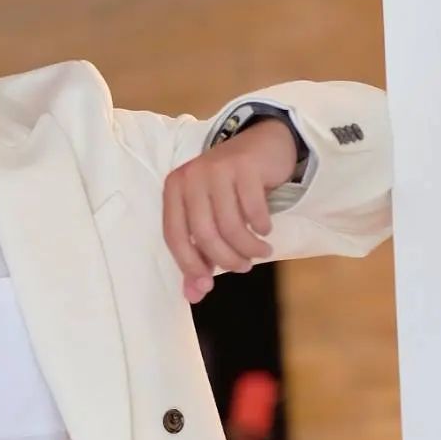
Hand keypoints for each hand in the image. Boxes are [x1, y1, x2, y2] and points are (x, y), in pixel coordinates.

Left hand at [162, 119, 297, 302]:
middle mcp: (190, 177)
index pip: (174, 236)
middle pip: (204, 234)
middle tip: (245, 266)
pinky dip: (262, 226)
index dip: (189, 264)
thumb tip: (195, 295)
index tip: (208, 283)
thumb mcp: (210, 218)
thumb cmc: (231, 189)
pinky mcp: (244, 165)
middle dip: (227, 258)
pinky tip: (266, 229)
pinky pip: (253, 209)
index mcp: (174, 190)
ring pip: (230, 225)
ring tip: (261, 251)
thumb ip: (200, 256)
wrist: (262, 145)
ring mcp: (216, 168)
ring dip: (249, 246)